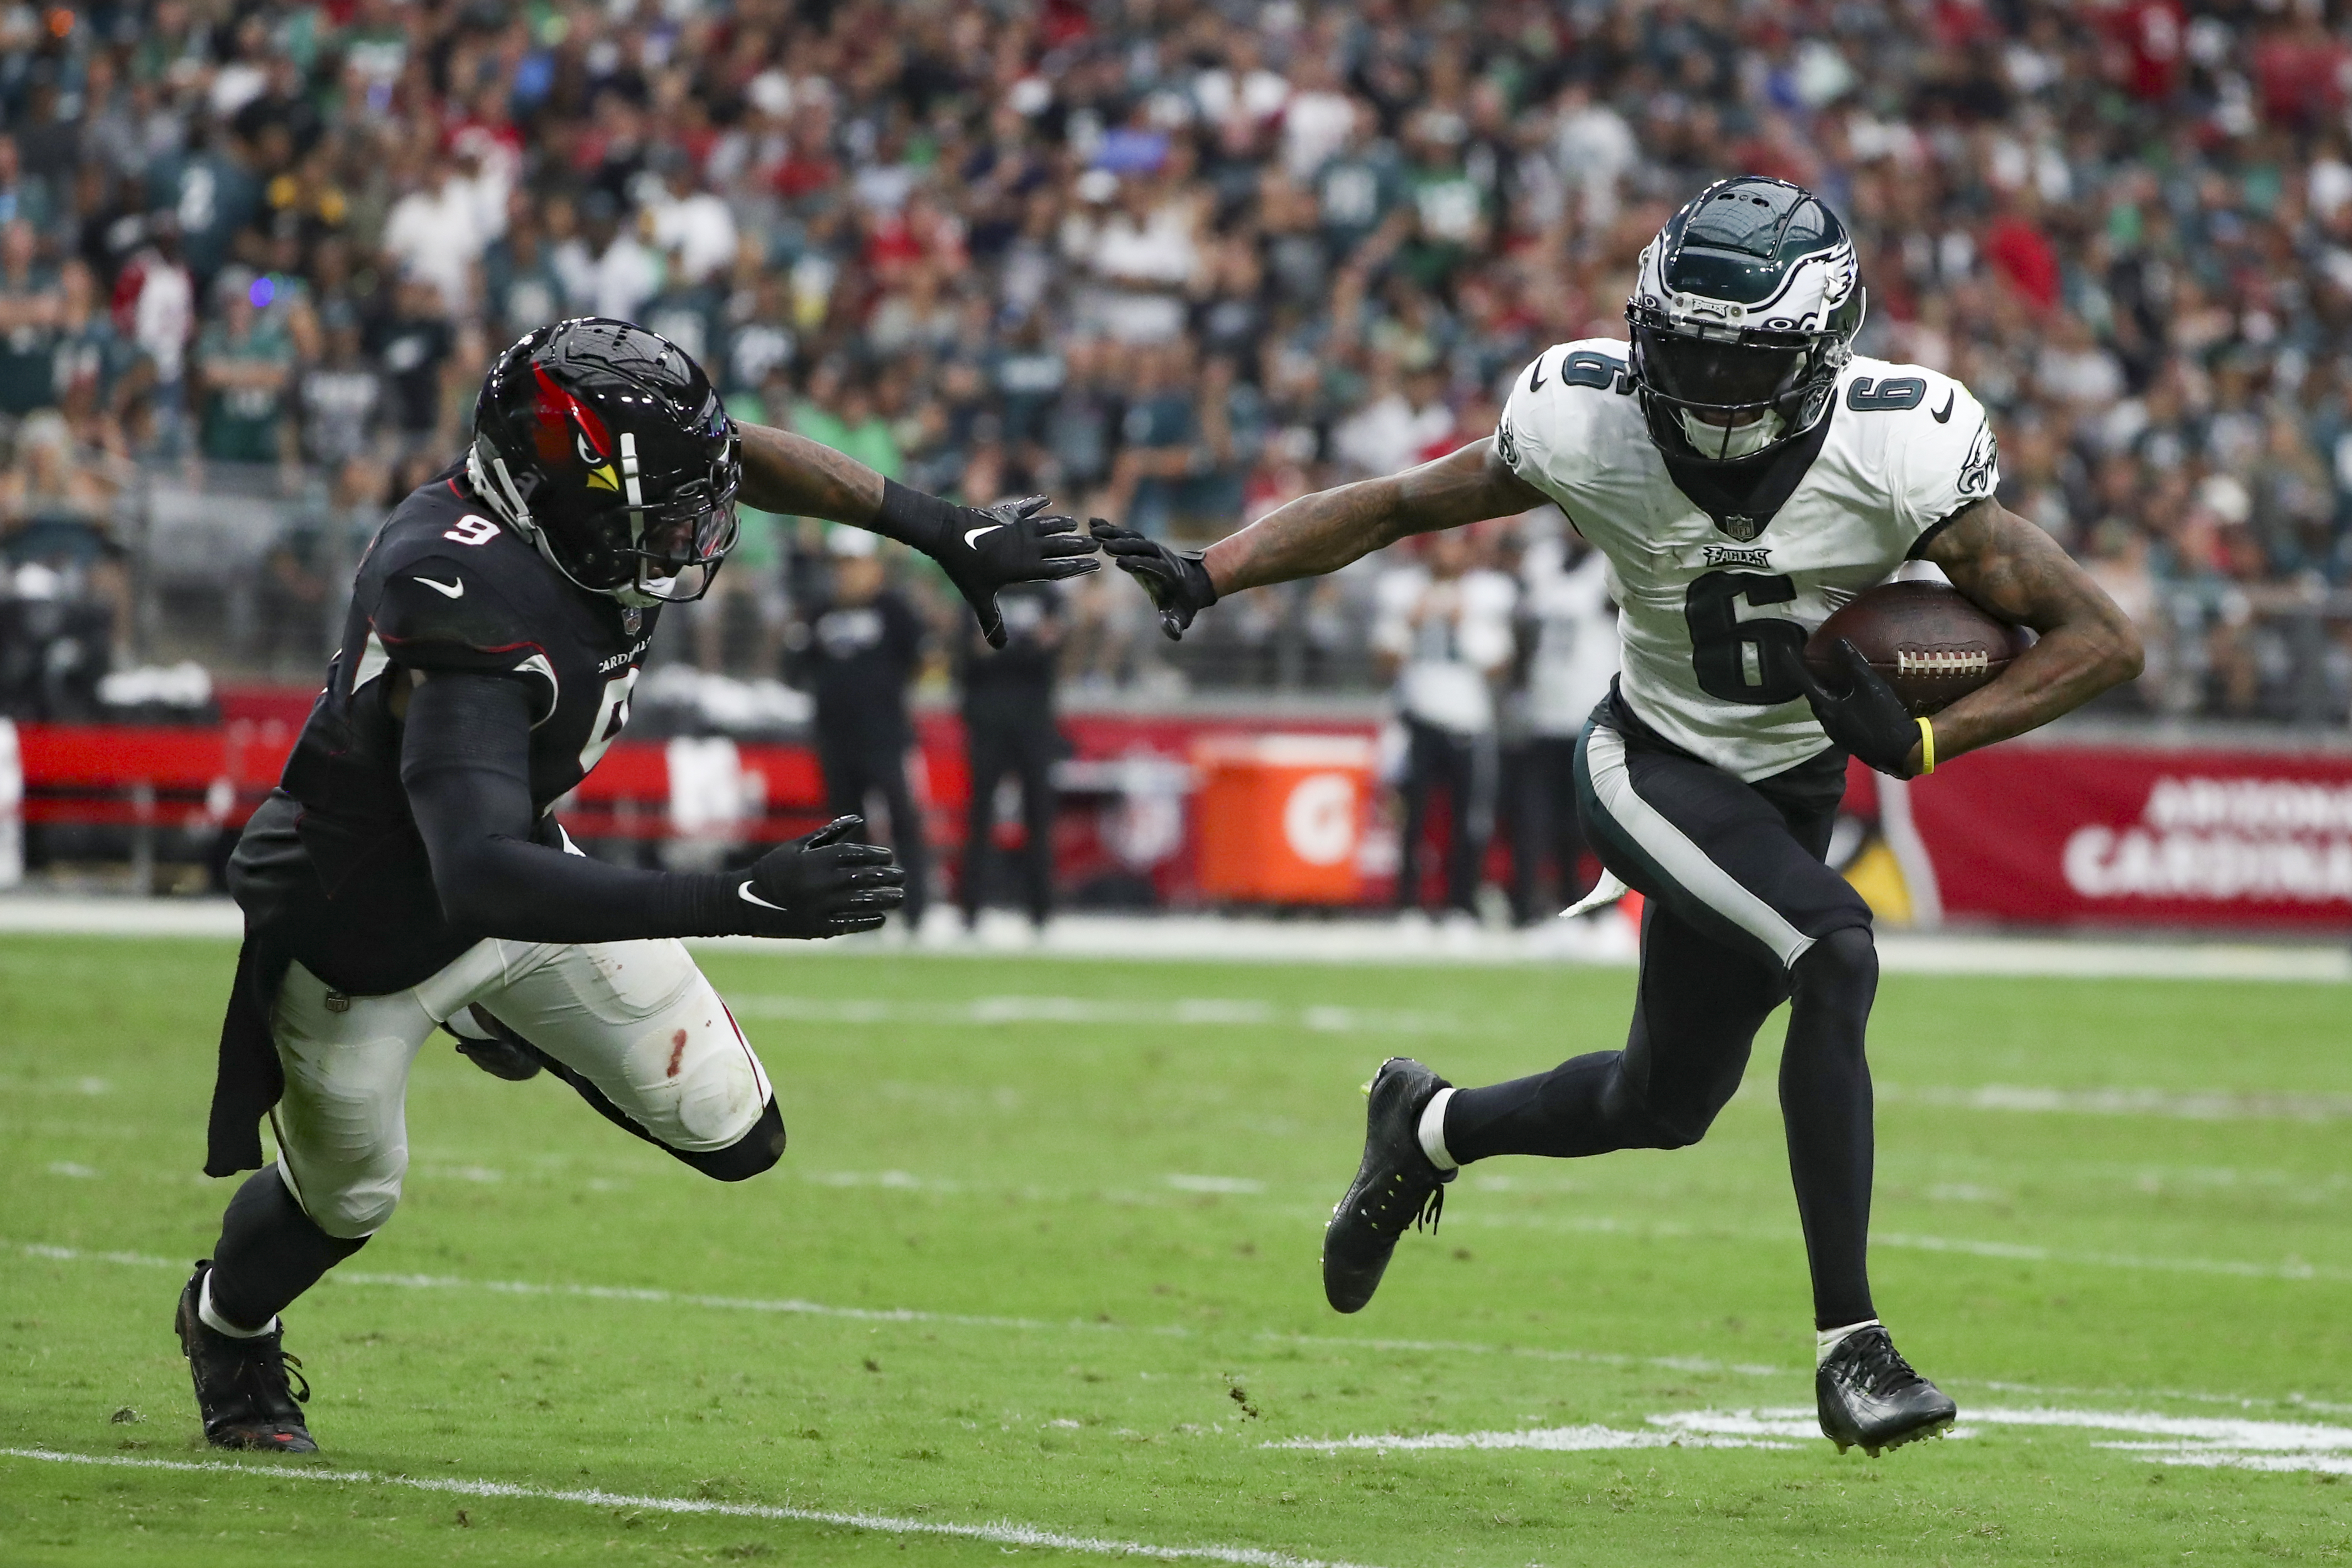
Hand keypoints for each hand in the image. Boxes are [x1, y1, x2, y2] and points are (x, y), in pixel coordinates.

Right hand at [734, 816, 905, 937]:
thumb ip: (828, 833)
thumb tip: (857, 818)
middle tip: (901, 876)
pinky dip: (868, 920)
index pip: (856, 856)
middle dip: (887, 877)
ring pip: (862, 902)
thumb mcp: (797, 846)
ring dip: (885, 899)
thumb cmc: (774, 869)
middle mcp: (821, 883)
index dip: (876, 856)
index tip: (889, 857)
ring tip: (899, 897)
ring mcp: (821, 907)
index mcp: (816, 860)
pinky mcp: (818, 928)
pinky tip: (881, 917)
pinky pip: (850, 923)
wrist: (745, 902)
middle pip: (864, 878)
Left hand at [936, 494, 1100, 648]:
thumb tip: (999, 647)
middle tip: (1096, 543)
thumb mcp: (978, 598)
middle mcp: (1028, 546)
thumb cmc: (965, 568)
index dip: (1079, 568)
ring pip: (1048, 525)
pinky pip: (1026, 508)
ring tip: (1076, 523)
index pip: (1060, 569)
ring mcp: (1018, 528)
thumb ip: (991, 621)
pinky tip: (1046, 499)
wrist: (948, 534)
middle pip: (1060, 546)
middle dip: (1079, 546)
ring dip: (1062, 524)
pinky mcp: (1006, 514)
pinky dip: (1037, 504)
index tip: (1097, 565)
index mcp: (1026, 567)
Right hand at [1091, 519, 1217, 640]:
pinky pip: (1126, 535)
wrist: (1193, 583)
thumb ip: (1174, 624)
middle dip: (1122, 544)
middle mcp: (1159, 558)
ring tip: (1092, 528)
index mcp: (1166, 575)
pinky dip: (1111, 528)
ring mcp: (1150, 549)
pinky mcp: (1142, 545)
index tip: (1120, 562)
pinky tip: (1093, 522)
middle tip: (1101, 541)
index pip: (1151, 567)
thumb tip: (1174, 633)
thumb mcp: (1181, 616)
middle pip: (1140, 547)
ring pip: (1132, 537)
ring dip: (1113, 532)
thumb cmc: (1182, 604)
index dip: (1137, 564)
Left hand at [1784, 640, 1922, 777]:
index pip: (1804, 682)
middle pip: (1814, 696)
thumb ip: (1852, 662)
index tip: (1785, 650)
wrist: (1901, 750)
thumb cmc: (1884, 717)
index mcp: (1827, 709)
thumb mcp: (1869, 685)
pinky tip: (1848, 698)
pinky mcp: (1849, 739)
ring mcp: (1837, 733)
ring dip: (1825, 692)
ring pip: (1826, 707)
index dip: (1794, 665)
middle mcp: (1827, 722)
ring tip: (1829, 677)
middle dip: (1811, 679)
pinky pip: (1837, 716)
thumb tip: (1837, 641)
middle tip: (1810, 662)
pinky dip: (1837, 703)